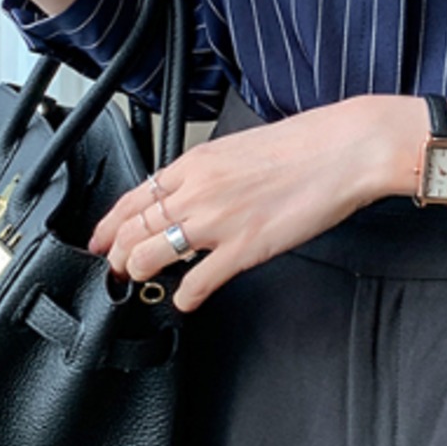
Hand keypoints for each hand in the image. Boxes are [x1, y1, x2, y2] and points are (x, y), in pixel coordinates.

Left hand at [87, 95, 422, 311]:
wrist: (345, 149)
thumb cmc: (306, 146)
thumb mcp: (241, 148)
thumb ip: (209, 172)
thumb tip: (190, 193)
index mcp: (197, 163)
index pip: (134, 198)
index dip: (109, 225)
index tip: (101, 240)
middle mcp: (198, 191)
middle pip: (132, 230)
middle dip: (116, 256)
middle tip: (115, 270)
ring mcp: (218, 221)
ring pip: (149, 255)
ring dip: (137, 274)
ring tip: (140, 283)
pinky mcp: (244, 248)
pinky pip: (196, 282)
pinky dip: (183, 297)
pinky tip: (186, 299)